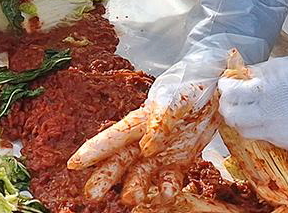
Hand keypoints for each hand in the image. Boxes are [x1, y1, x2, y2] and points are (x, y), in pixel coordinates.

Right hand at [68, 49, 227, 205]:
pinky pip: (168, 180)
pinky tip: (165, 196)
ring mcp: (159, 154)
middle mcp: (143, 140)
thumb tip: (146, 146)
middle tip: (92, 196)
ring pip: (141, 175)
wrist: (214, 90)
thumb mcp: (176, 98)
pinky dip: (165, 189)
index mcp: (137, 121)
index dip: (92, 151)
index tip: (73, 165)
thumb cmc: (188, 87)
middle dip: (105, 178)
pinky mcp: (178, 162)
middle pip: (119, 162)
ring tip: (132, 199)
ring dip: (135, 188)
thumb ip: (161, 121)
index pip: (110, 137)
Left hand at [218, 57, 287, 149]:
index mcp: (264, 91)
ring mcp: (277, 132)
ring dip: (242, 122)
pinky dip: (262, 129)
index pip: (231, 94)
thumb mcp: (278, 66)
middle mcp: (267, 115)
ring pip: (246, 133)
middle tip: (231, 102)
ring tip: (247, 112)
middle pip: (233, 118)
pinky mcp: (287, 143)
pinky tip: (267, 120)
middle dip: (228, 109)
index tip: (226, 85)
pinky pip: (266, 139)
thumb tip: (238, 76)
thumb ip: (256, 73)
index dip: (225, 89)